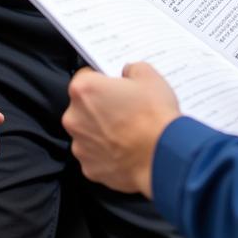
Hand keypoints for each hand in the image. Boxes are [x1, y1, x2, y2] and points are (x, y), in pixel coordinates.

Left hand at [63, 62, 180, 196]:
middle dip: (100, 106)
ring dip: (102, 131)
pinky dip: (107, 153)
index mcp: (84, 90)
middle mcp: (74, 118)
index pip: (85, 77)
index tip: (114, 86)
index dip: (102, 79)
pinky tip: (127, 150)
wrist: (163, 157)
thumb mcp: (149, 76)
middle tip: (125, 109)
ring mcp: (80, 146)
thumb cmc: (154, 116)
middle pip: (83, 107)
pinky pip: (95, 155)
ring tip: (128, 132)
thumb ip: (131, 69)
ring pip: (88, 132)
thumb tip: (127, 74)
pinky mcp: (89, 169)